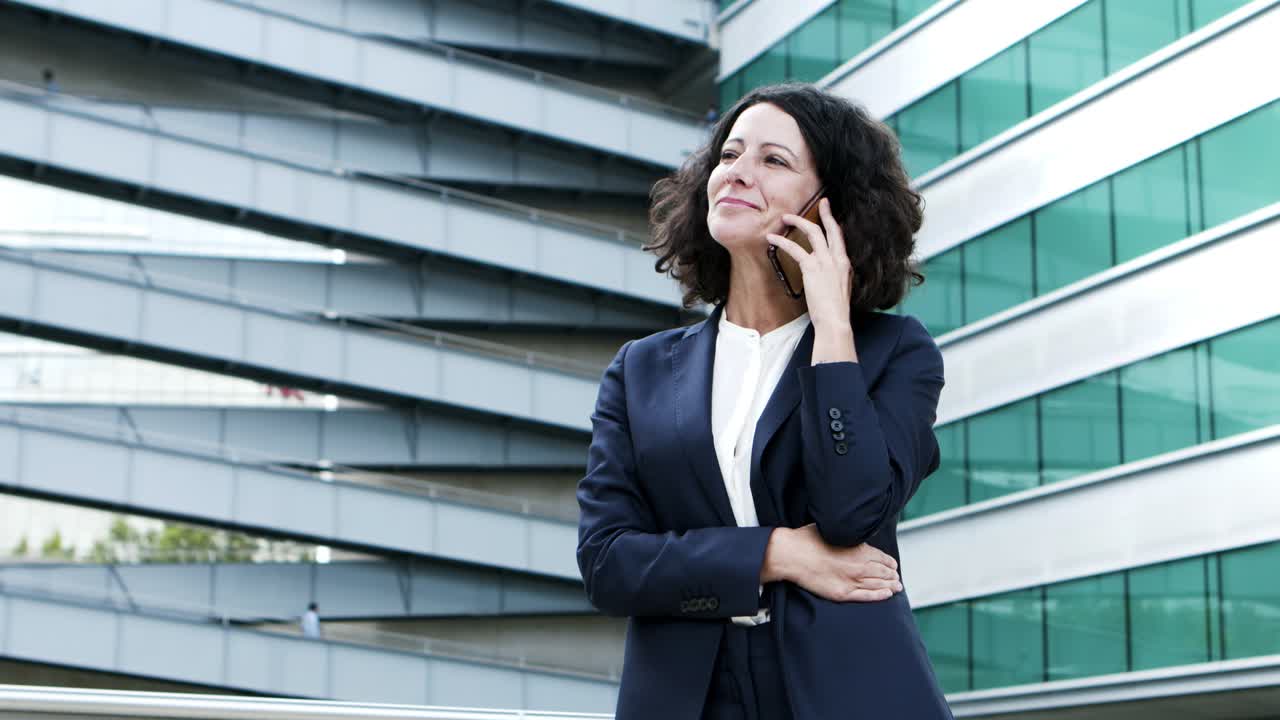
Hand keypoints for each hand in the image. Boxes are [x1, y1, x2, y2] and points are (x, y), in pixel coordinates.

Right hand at [762, 524, 901, 602]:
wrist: (791, 555)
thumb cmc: (807, 540)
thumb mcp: (833, 530)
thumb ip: (848, 535)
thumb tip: (855, 533)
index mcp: (858, 549)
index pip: (882, 558)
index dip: (890, 562)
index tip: (893, 565)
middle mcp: (859, 565)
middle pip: (884, 572)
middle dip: (892, 575)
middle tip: (896, 577)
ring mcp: (852, 580)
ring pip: (879, 585)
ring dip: (890, 585)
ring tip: (896, 586)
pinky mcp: (842, 593)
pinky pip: (867, 596)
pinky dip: (880, 595)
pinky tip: (887, 594)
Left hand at [766, 198, 853, 335]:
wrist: (835, 320)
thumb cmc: (835, 310)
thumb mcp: (840, 288)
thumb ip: (835, 276)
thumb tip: (827, 273)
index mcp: (845, 263)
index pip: (841, 237)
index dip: (835, 222)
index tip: (831, 212)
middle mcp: (837, 258)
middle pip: (831, 228)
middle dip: (825, 213)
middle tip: (821, 202)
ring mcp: (826, 261)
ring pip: (812, 232)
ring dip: (798, 222)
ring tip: (785, 218)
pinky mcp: (812, 267)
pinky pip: (795, 248)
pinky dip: (782, 242)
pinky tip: (773, 239)